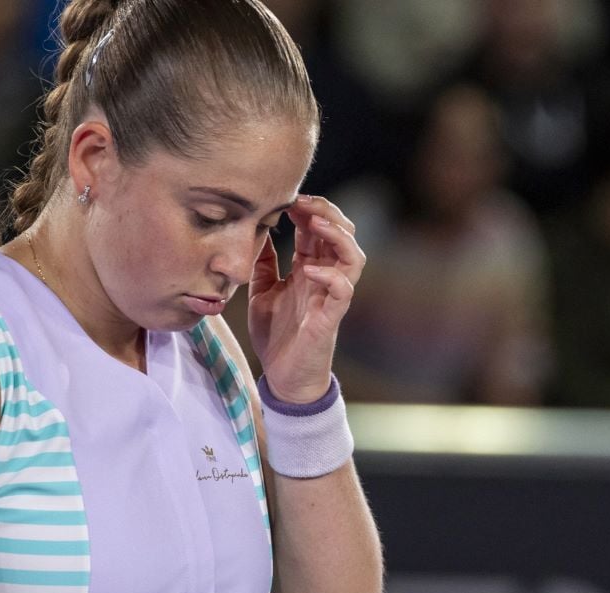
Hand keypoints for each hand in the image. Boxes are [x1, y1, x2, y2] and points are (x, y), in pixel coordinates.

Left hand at [248, 194, 366, 404]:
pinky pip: (343, 291)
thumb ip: (264, 265)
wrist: (282, 377)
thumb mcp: (262, 293)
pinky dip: (330, 275)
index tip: (287, 197)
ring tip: (315, 224)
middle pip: (343, 234)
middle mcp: (325, 279)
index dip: (309, 209)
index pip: (318, 229)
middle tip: (302, 201)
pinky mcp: (331, 318)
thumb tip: (256, 233)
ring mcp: (331, 297)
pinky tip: (308, 269)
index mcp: (309, 270)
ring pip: (354, 257)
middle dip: (326, 212)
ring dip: (337, 236)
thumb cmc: (275, 337)